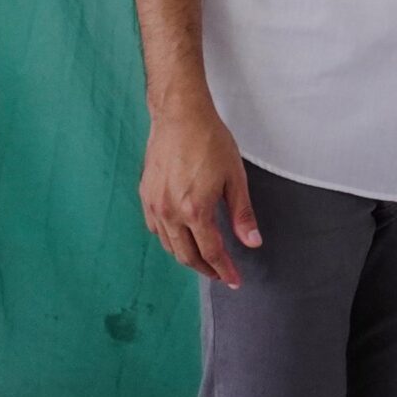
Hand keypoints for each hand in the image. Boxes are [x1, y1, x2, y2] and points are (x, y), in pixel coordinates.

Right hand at [140, 93, 258, 288]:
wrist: (179, 115)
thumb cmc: (210, 141)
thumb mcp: (235, 177)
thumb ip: (242, 214)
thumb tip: (252, 243)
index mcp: (195, 210)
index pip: (211, 252)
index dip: (224, 270)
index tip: (234, 281)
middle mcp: (170, 212)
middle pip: (187, 255)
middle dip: (206, 269)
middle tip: (221, 274)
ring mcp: (154, 205)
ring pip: (169, 245)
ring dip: (187, 256)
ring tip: (204, 258)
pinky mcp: (145, 195)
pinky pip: (155, 229)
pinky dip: (169, 239)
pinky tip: (180, 236)